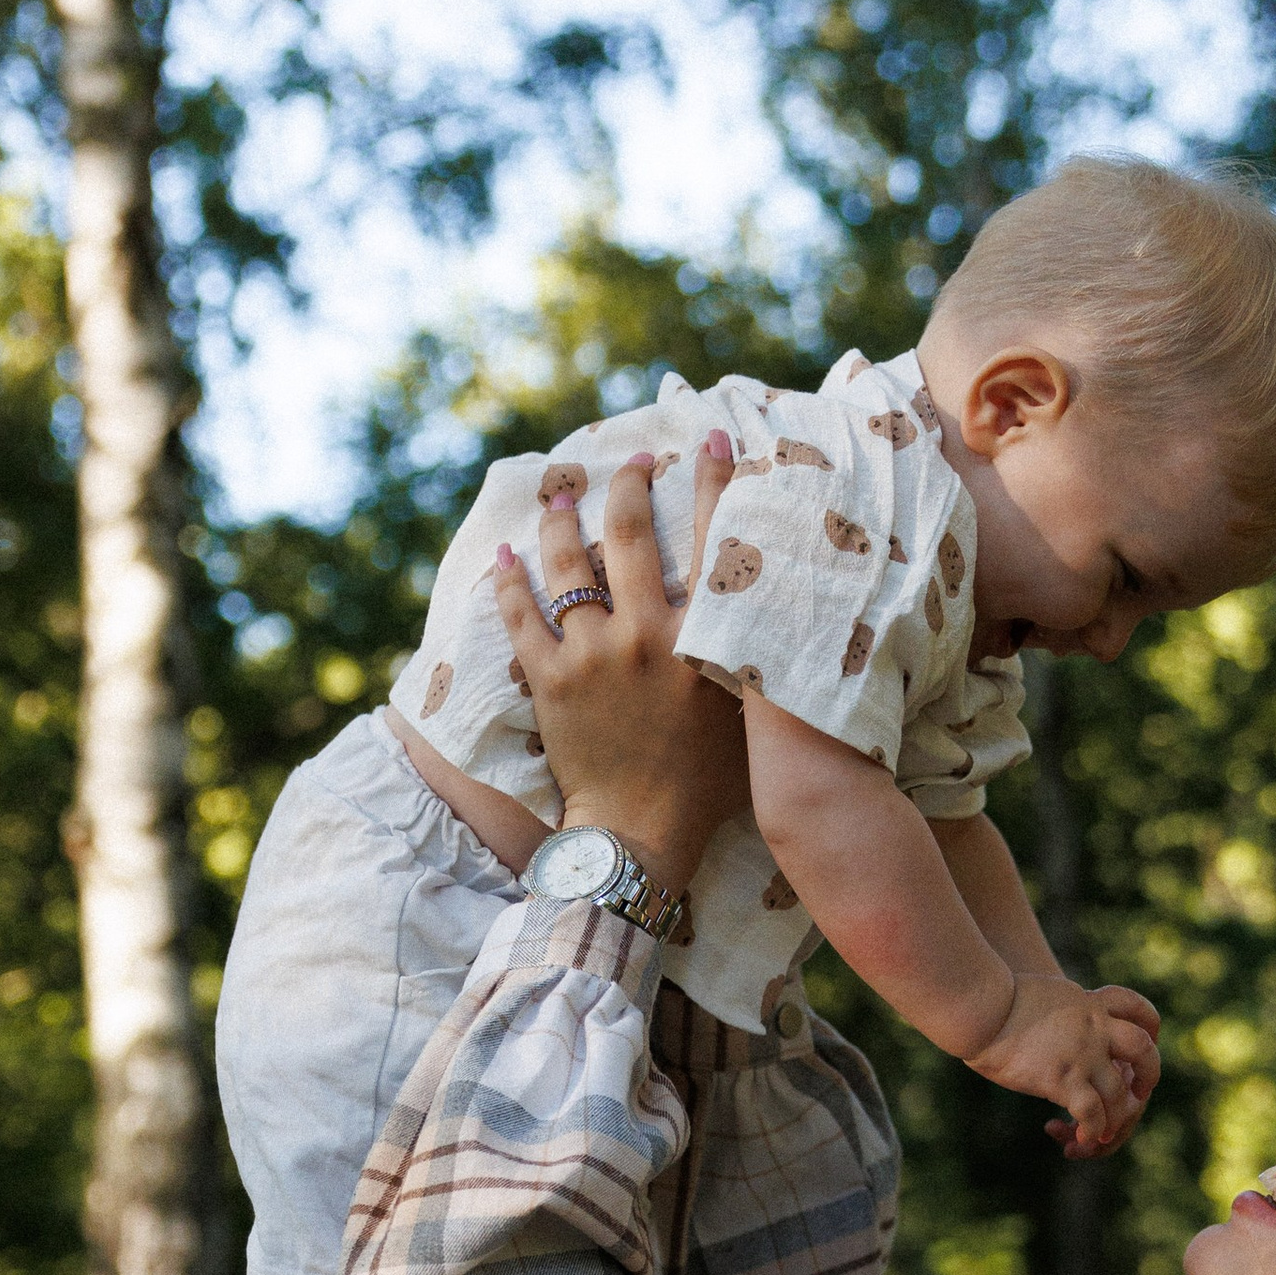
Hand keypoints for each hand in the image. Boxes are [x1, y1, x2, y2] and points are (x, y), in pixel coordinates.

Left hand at [492, 438, 751, 895]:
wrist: (643, 833)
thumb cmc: (709, 783)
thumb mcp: (748, 712)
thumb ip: (752, 656)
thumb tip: (770, 609)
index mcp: (701, 639)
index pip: (710, 541)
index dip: (713, 483)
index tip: (707, 441)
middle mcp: (646, 634)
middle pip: (629, 534)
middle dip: (628, 487)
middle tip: (628, 465)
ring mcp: (592, 654)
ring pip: (566, 563)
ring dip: (559, 520)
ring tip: (557, 495)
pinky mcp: (549, 680)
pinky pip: (520, 616)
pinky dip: (509, 583)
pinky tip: (505, 557)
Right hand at [968, 971, 1159, 1156]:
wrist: (982, 1008)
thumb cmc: (995, 999)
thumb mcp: (1043, 992)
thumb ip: (1061, 1006)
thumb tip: (1055, 1012)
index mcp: (1089, 1003)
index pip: (1134, 1007)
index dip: (1149, 1024)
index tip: (1150, 1037)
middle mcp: (1095, 1027)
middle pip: (1143, 1050)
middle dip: (1149, 1074)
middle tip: (1140, 1092)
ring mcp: (1083, 1055)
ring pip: (1118, 1093)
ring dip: (1116, 1117)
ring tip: (1104, 1131)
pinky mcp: (1064, 1079)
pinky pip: (1091, 1112)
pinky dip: (1092, 1130)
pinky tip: (1083, 1138)